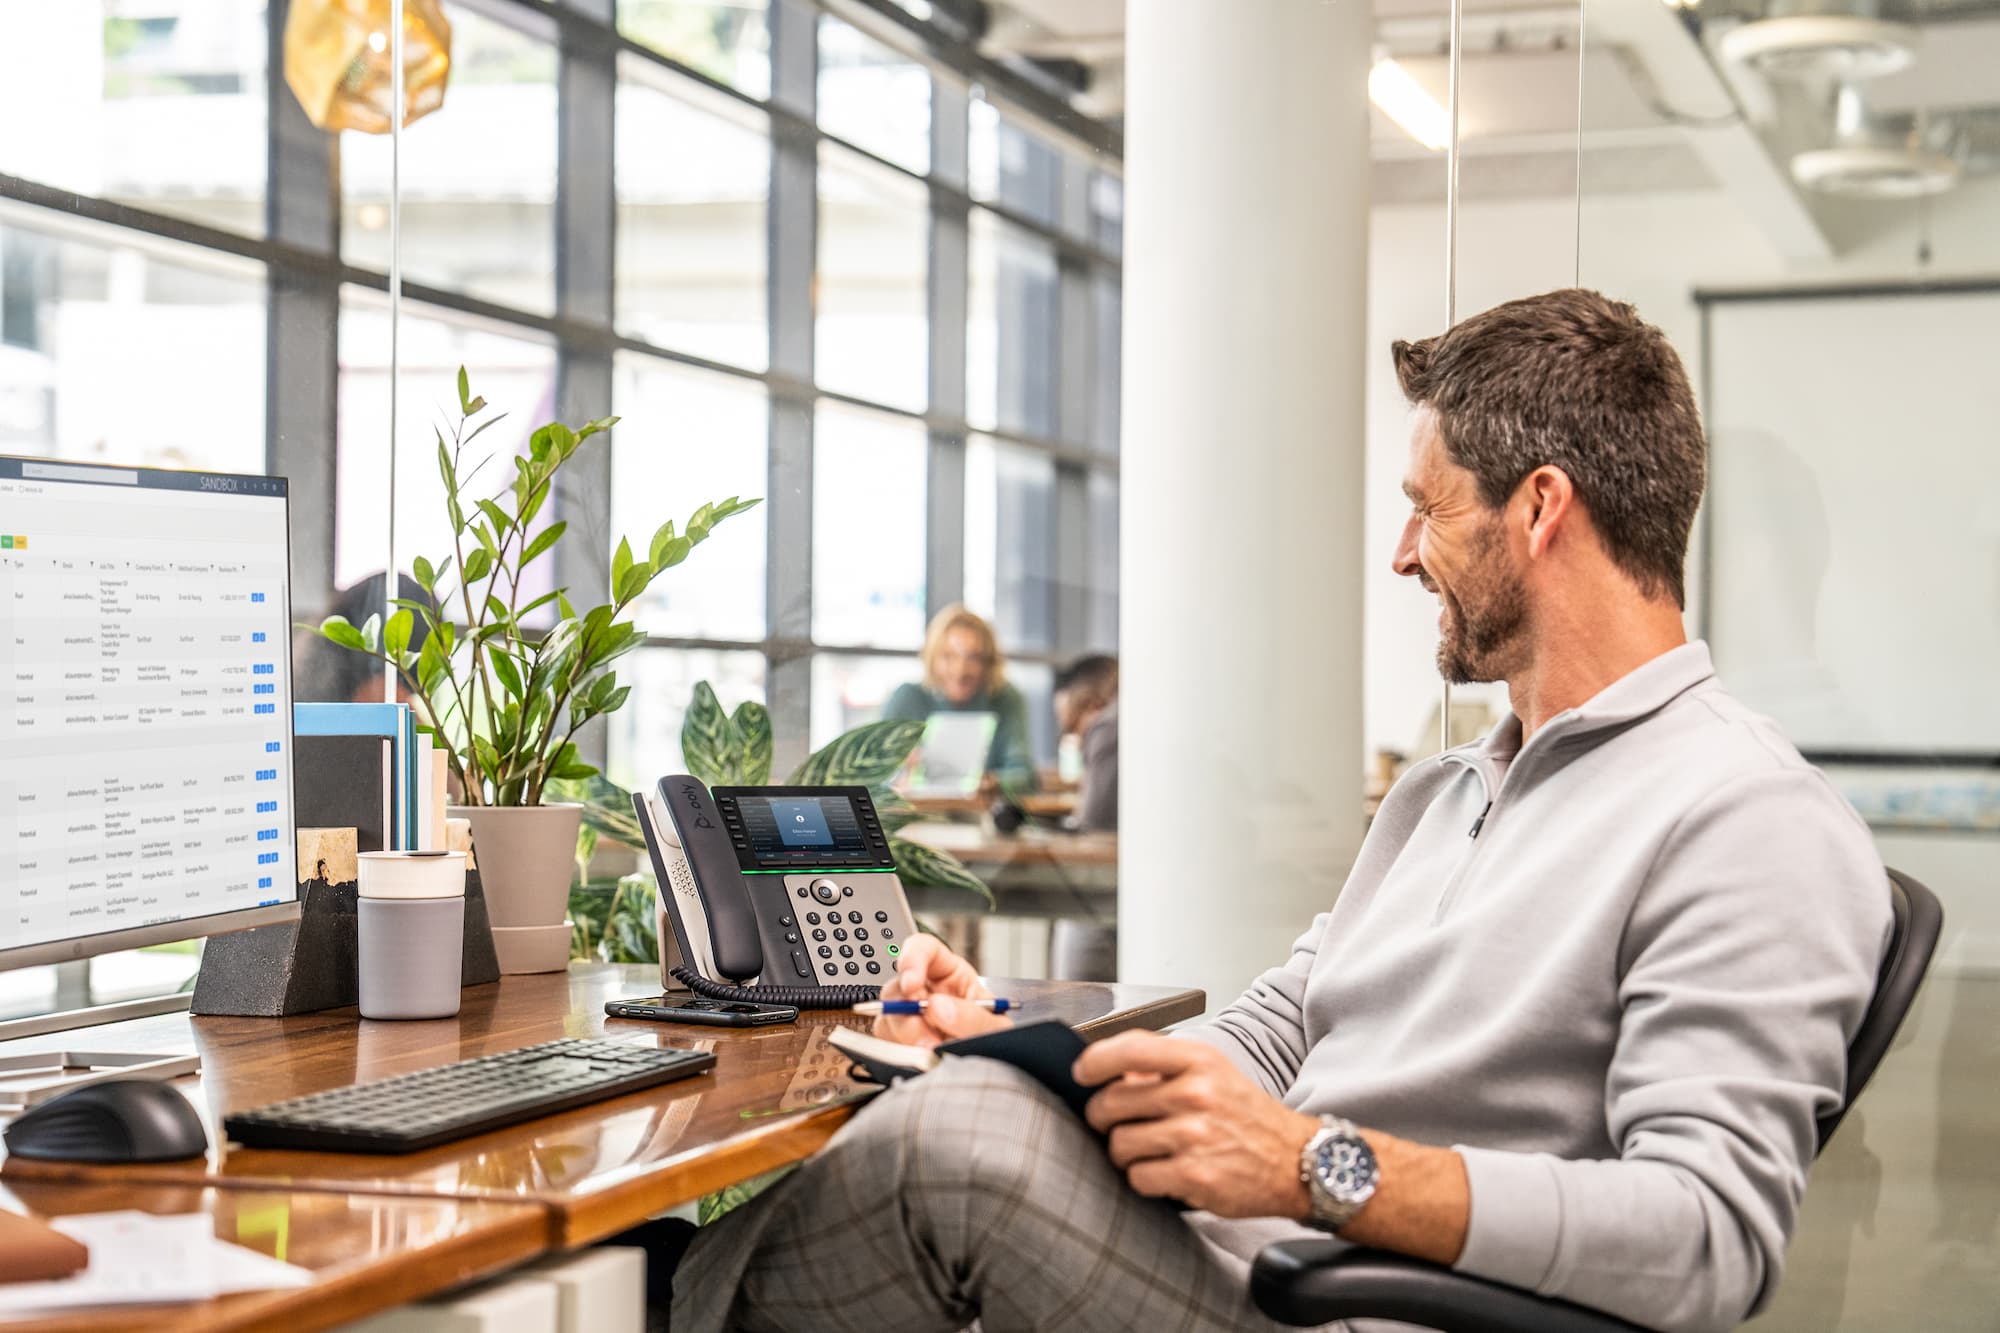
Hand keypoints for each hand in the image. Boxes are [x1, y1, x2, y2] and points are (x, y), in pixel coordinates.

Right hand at [874, 934, 1011, 1047]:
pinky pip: (886, 1042)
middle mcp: (925, 993)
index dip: (911, 959)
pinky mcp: (900, 1044)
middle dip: (907, 1011)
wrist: (992, 1076)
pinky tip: (921, 1059)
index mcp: (950, 976)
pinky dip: (900, 1052)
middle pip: (897, 986)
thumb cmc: (996, 1043)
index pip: (922, 949)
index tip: (911, 983)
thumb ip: (972, 1016)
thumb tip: (937, 1006)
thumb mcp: (995, 1027)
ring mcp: (910, 1019)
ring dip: (905, 1036)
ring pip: (887, 1016)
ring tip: (932, 1051)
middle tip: (926, 1033)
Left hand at [1074, 1032, 1317, 1219]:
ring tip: (1148, 1151)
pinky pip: (1138, 1177)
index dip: (1094, 1062)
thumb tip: (1105, 1068)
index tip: (1081, 1074)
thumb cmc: (1246, 1116)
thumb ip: (1161, 1067)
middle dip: (1103, 1118)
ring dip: (1124, 1153)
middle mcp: (1196, 1093)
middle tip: (1115, 1124)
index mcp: (1198, 1060)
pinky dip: (1144, 1179)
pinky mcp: (1195, 1174)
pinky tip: (1165, 1172)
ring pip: (1119, 1144)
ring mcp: (1195, 1134)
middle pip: (1111, 1103)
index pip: (1129, 1049)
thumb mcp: (1211, 1073)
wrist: (1297, 1161)